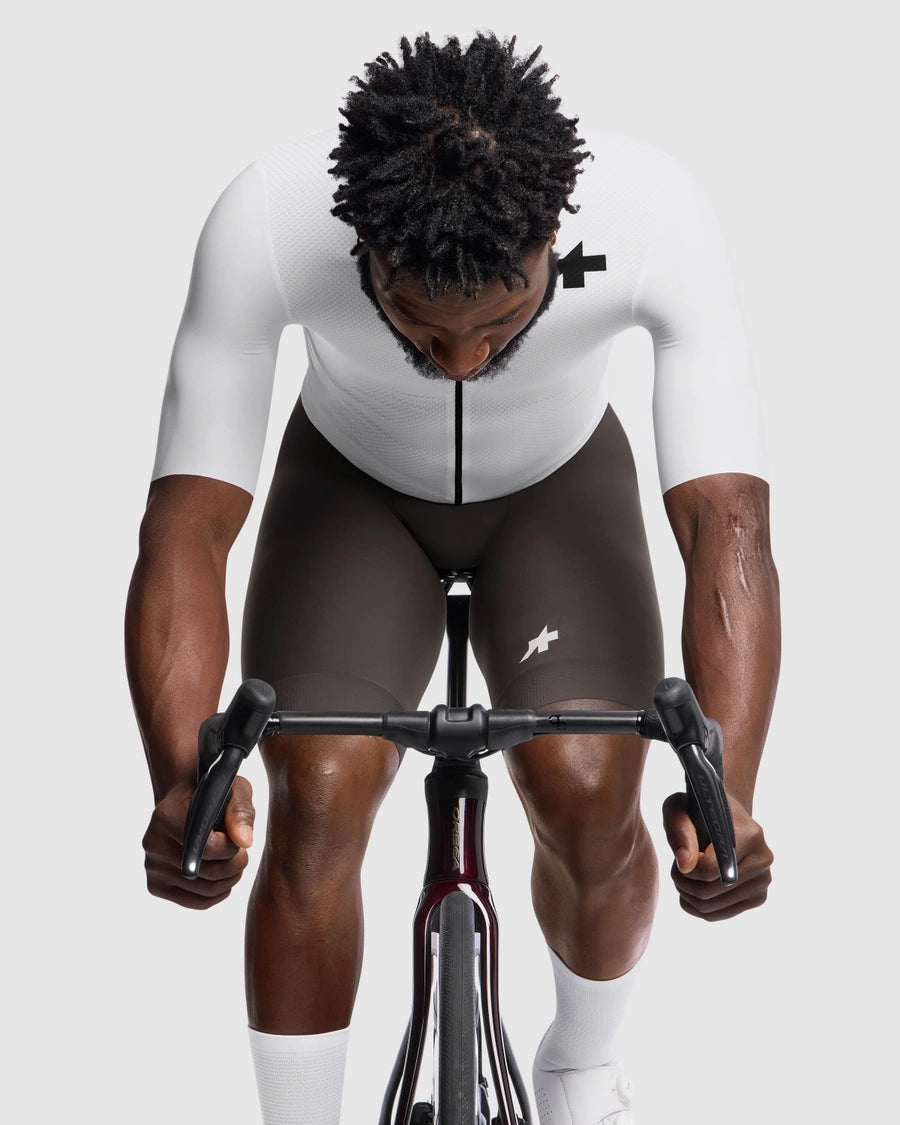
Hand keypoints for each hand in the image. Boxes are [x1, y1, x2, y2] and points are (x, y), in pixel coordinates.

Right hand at [142, 776, 254, 908]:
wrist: (186, 801)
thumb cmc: (213, 793)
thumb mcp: (233, 789)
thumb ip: (241, 811)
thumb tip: (244, 841)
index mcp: (167, 816)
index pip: (207, 848)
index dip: (231, 848)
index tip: (239, 837)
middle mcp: (153, 843)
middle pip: (207, 872)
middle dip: (235, 865)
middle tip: (242, 853)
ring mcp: (152, 866)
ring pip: (205, 890)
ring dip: (230, 880)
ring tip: (234, 862)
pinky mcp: (156, 885)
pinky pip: (196, 902)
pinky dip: (218, 894)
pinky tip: (223, 877)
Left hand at [662, 792, 772, 920]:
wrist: (723, 818)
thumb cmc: (696, 811)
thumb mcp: (678, 809)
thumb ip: (679, 832)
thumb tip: (685, 865)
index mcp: (749, 834)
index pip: (707, 870)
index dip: (684, 867)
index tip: (681, 854)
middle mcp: (763, 859)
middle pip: (708, 891)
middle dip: (682, 882)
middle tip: (677, 867)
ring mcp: (764, 880)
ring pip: (710, 908)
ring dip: (687, 894)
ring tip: (685, 874)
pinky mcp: (758, 897)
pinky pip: (717, 915)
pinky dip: (696, 906)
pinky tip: (692, 888)